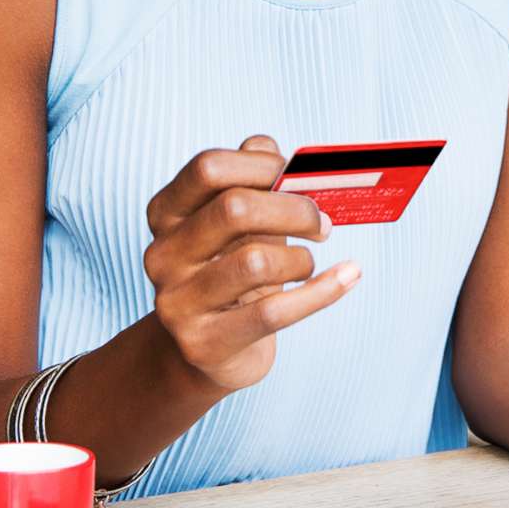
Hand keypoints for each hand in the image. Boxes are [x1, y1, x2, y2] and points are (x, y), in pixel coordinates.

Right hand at [142, 134, 357, 397]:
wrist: (209, 348)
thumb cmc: (232, 269)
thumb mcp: (240, 223)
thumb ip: (256, 181)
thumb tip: (287, 159)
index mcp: (166, 213)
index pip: (209, 168)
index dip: (261, 164)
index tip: (294, 177)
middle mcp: (162, 255)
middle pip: (234, 209)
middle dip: (294, 210)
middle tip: (321, 224)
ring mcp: (178, 302)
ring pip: (256, 262)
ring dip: (301, 259)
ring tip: (307, 264)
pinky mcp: (203, 343)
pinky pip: (273, 312)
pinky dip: (322, 291)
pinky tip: (346, 278)